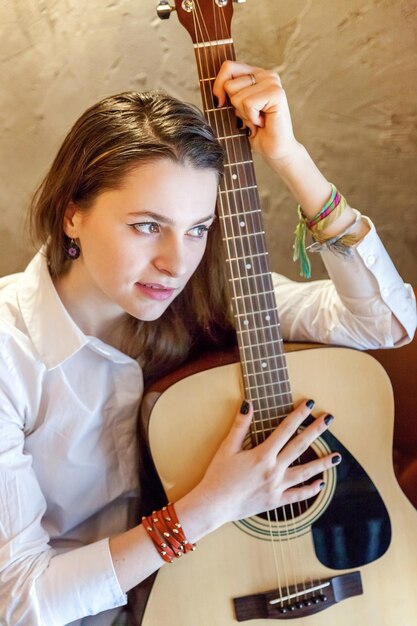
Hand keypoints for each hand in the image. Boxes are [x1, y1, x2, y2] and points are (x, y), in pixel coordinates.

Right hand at [195, 398, 339, 528]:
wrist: (214, 505)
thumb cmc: (218, 475)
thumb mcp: (227, 447)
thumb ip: (240, 426)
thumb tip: (249, 404)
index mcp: (262, 454)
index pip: (285, 429)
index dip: (298, 415)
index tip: (310, 404)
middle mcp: (274, 469)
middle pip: (300, 446)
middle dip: (316, 430)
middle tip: (329, 419)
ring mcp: (277, 487)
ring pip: (305, 472)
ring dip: (322, 463)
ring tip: (337, 457)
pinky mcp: (275, 501)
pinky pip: (298, 495)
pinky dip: (310, 490)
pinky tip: (321, 483)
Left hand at [213, 60, 299, 162]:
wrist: (274, 149)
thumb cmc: (255, 131)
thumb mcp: (236, 108)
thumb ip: (227, 93)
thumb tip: (217, 94)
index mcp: (256, 74)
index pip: (228, 67)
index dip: (219, 86)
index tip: (220, 103)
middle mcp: (265, 74)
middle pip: (229, 84)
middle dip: (235, 107)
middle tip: (251, 116)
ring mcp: (272, 82)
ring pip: (237, 96)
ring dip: (244, 114)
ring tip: (257, 120)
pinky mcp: (277, 94)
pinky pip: (248, 104)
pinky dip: (251, 118)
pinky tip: (262, 122)